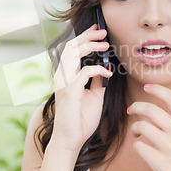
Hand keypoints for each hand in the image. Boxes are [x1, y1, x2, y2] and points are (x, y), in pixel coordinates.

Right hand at [51, 24, 112, 152]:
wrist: (71, 140)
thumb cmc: (81, 120)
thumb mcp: (94, 96)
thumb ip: (97, 81)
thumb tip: (105, 69)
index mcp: (66, 76)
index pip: (72, 50)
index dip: (84, 37)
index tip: (97, 30)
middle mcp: (61, 76)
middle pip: (71, 46)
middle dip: (87, 36)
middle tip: (102, 32)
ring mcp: (63, 82)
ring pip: (73, 54)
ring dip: (90, 46)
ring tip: (105, 44)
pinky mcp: (69, 91)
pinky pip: (85, 73)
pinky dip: (98, 69)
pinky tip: (108, 73)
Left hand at [127, 84, 170, 170]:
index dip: (157, 89)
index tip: (146, 87)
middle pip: (151, 110)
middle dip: (136, 107)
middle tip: (131, 110)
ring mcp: (169, 147)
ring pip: (142, 126)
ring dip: (134, 128)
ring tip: (136, 133)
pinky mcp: (159, 161)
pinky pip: (138, 146)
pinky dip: (136, 145)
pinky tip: (140, 147)